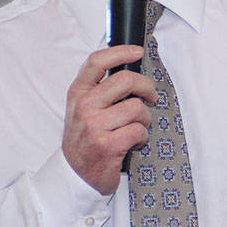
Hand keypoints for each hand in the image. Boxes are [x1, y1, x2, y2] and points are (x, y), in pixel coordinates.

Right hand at [61, 45, 156, 194]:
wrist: (75, 175)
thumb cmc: (84, 140)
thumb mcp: (82, 110)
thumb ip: (99, 90)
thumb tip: (128, 70)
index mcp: (78, 94)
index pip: (97, 62)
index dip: (120, 52)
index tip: (137, 52)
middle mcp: (84, 107)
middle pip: (125, 80)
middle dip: (146, 87)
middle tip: (151, 96)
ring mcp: (95, 126)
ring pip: (137, 108)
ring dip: (144, 119)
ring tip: (136, 127)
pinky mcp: (108, 145)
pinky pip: (139, 130)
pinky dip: (142, 137)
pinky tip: (133, 142)